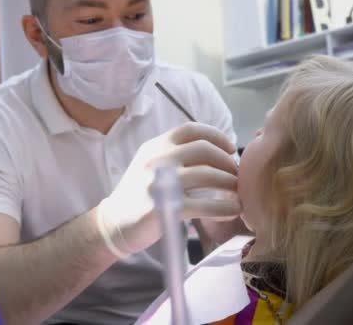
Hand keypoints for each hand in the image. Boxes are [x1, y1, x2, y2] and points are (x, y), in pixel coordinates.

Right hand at [96, 122, 241, 256]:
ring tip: (239, 193)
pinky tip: (233, 211)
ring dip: (229, 184)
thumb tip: (217, 153)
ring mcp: (159, 182)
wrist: (113, 223)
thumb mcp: (151, 165)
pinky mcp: (163, 207)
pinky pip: (203, 205)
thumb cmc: (139, 195)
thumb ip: (176, 155)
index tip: (231, 148)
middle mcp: (157, 159)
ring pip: (206, 175)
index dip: (216, 136)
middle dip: (226, 161)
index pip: (190, 130)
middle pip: (203, 150)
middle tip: (237, 174)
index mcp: (156, 146)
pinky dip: (224, 207)